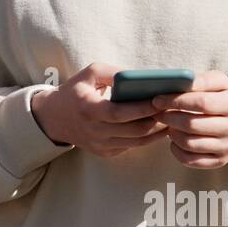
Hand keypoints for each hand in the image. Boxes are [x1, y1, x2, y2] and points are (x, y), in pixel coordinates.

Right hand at [30, 63, 169, 157]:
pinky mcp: (105, 153)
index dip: (142, 108)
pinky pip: (132, 146)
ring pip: (137, 142)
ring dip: (157, 131)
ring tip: (171, 118)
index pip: (120, 113)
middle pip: (134, 130)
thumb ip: (114, 73)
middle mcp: (94, 131)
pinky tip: (157, 126)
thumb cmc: (75, 91)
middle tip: (173, 109)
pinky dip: (147, 137)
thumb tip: (141, 77)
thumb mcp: (89, 73)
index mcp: (88, 109)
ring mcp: (100, 145)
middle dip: (157, 121)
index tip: (160, 100)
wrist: (54, 118)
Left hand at [151, 70, 227, 169]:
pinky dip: (176, 150)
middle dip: (169, 118)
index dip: (176, 101)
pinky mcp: (220, 161)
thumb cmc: (221, 99)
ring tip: (168, 125)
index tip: (158, 100)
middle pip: (192, 125)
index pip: (201, 103)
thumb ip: (201, 81)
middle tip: (158, 113)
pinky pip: (190, 160)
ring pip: (189, 144)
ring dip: (172, 133)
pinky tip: (174, 140)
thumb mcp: (218, 83)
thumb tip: (179, 82)